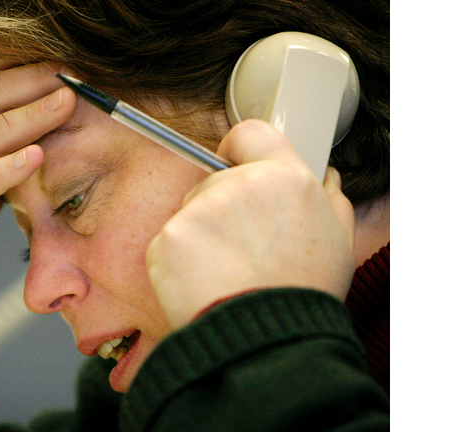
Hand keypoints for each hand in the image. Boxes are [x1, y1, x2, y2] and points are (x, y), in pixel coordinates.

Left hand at [147, 120, 355, 328]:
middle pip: (215, 181)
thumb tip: (324, 176)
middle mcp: (239, 186)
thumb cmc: (301, 295)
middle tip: (243, 250)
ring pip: (192, 213)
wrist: (263, 342)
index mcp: (286, 178)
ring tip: (227, 273)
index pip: (250, 133)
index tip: (233, 163)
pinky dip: (181, 261)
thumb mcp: (338, 241)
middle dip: (222, 208)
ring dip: (202, 237)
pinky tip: (203, 283)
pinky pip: (171, 242)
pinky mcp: (168, 239)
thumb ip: (329, 199)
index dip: (239, 149)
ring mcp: (199, 211)